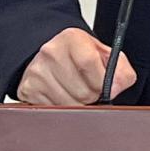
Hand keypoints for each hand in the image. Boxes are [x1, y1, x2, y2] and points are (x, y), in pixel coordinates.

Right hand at [15, 26, 136, 106]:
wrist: (53, 55)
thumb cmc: (80, 56)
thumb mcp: (105, 55)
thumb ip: (121, 70)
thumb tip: (116, 88)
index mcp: (72, 38)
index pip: (89, 64)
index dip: (102, 82)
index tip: (106, 86)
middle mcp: (50, 52)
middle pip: (82, 92)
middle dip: (92, 96)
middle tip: (90, 87)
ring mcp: (37, 72)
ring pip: (69, 106)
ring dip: (78, 104)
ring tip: (76, 90)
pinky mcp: (28, 90)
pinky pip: (54, 112)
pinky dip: (63, 109)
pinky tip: (63, 95)